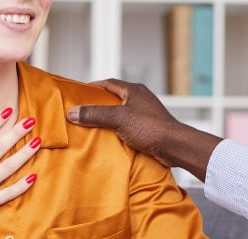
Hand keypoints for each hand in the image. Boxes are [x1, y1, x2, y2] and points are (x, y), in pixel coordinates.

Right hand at [66, 79, 221, 180]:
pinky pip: (127, 125)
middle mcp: (140, 99)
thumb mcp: (118, 118)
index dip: (93, 87)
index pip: (108, 83)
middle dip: (98, 104)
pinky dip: (117, 130)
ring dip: (107, 119)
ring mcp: (145, 113)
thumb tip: (72, 113)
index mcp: (134, 90)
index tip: (79, 93)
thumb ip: (95, 114)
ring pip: (121, 113)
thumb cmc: (150, 127)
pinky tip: (109, 139)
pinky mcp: (148, 127)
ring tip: (91, 126)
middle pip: (114, 98)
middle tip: (82, 111)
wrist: (175, 146)